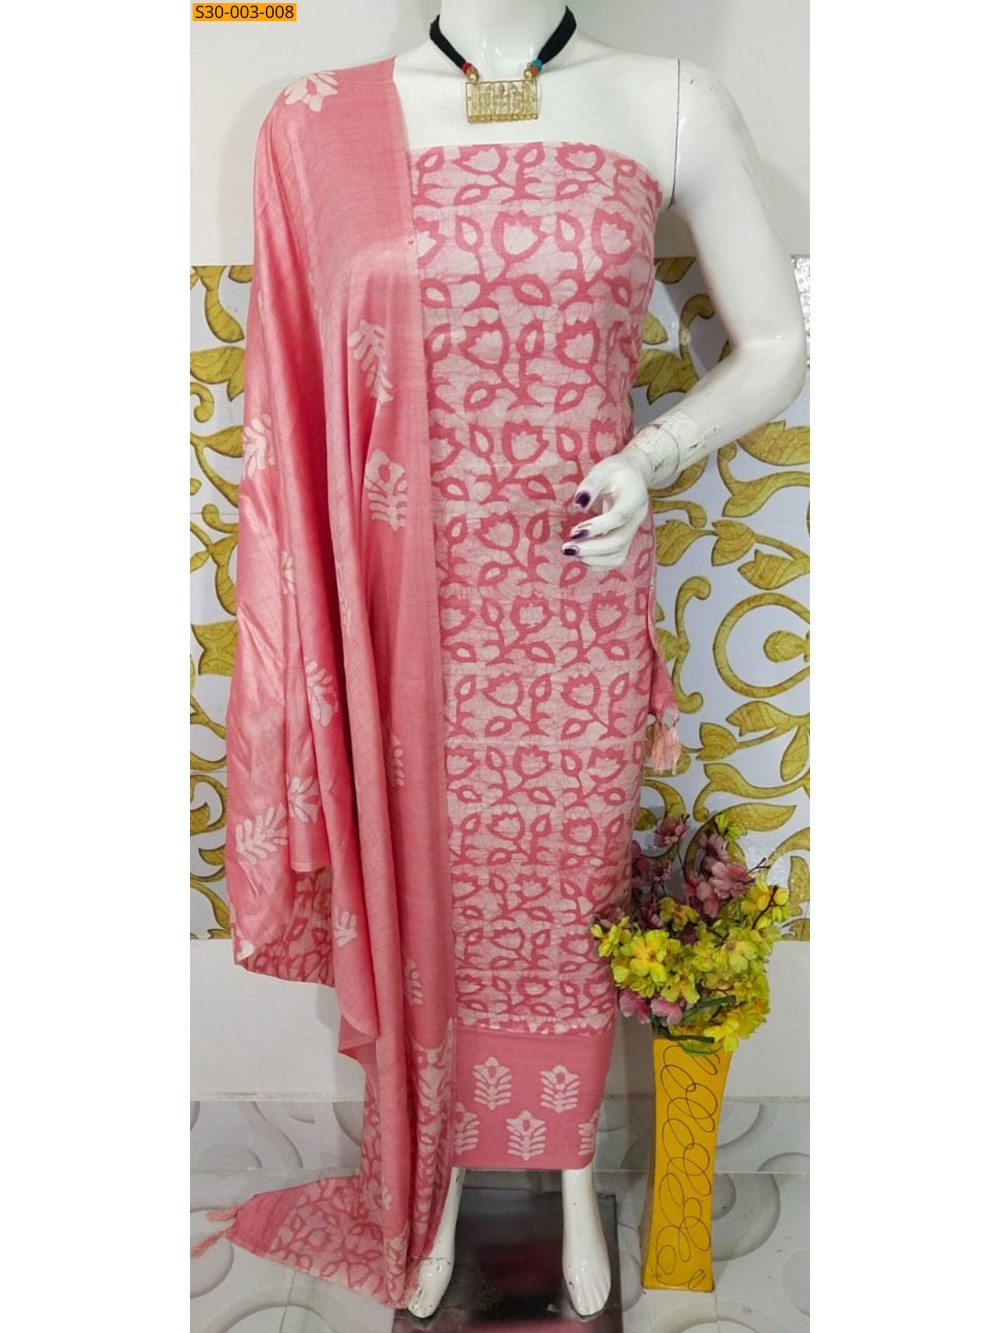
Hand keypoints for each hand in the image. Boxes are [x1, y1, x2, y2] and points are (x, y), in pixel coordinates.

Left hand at [562, 449, 652, 569]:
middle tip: (566, 548)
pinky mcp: (625, 539)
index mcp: (634, 497)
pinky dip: (598, 562)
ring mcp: (633, 531)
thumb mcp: (602, 469)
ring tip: (571, 552)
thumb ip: (591, 485)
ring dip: (593, 558)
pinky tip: (581, 557)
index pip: (620, 517)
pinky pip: (616, 558)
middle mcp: (637, 517)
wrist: (634, 476)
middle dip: (592, 548)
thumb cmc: (615, 472)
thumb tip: (579, 505)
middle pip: (619, 541)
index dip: (598, 527)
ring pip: (619, 554)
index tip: (575, 532)